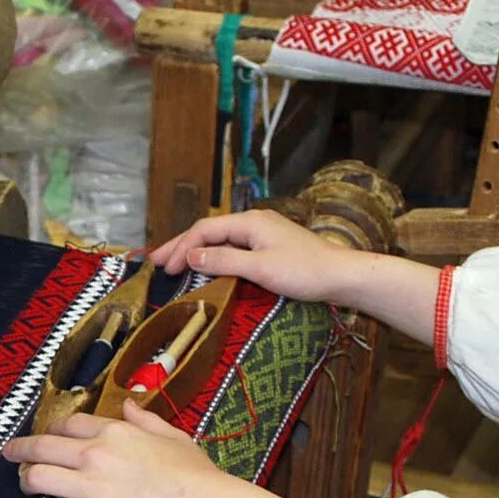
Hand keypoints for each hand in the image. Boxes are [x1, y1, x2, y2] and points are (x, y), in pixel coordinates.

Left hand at [2, 402, 233, 497]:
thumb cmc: (196, 475)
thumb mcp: (174, 436)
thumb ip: (145, 420)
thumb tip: (128, 403)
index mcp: (114, 432)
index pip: (67, 425)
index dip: (52, 431)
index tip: (47, 436)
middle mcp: (94, 455)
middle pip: (41, 447)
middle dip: (19, 449)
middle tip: (9, 453)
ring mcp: (89, 487)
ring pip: (36, 478)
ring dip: (28, 482)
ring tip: (27, 487)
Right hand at [148, 209, 346, 302]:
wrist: (342, 276)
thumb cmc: (305, 271)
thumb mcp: (260, 268)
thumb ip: (224, 261)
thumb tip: (191, 256)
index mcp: (250, 222)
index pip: (205, 230)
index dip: (182, 247)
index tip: (165, 267)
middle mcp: (254, 222)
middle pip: (210, 231)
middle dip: (182, 246)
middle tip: (156, 261)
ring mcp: (263, 234)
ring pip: (221, 240)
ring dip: (197, 252)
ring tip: (174, 264)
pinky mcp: (271, 247)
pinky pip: (234, 248)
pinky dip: (215, 257)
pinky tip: (208, 267)